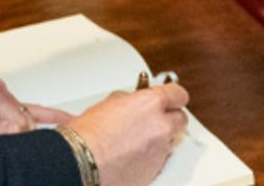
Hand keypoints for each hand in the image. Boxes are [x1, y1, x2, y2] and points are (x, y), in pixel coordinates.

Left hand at [0, 78, 71, 147]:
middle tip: (6, 153)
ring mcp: (3, 95)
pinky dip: (48, 117)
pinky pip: (31, 111)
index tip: (4, 152)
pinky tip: (69, 121)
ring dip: (22, 138)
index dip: (15, 141)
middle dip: (20, 140)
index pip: (21, 121)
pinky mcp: (5, 103)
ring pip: (29, 121)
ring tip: (34, 145)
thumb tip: (20, 131)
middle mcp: (0, 88)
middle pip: (27, 122)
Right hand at [68, 85, 190, 185]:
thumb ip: (127, 101)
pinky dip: (152, 156)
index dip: (173, 95)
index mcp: (150, 104)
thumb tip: (129, 102)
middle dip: (170, 117)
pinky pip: (161, 159)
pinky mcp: (156, 170)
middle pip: (181, 118)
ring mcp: (160, 150)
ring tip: (140, 139)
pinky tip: (135, 154)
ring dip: (161, 138)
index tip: (170, 96)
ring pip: (172, 140)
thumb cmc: (88, 136)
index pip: (177, 94)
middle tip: (157, 118)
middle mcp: (160, 126)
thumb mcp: (106, 105)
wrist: (82, 163)